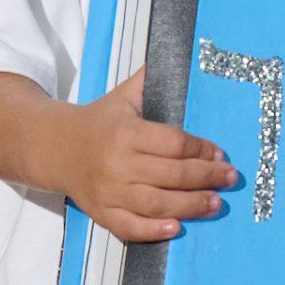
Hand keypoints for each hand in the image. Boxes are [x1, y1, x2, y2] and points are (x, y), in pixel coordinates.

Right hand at [64, 69, 237, 242]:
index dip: (201, 149)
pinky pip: (129, 228)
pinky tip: (177, 228)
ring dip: (191, 206)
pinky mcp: (101, 213)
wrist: (54, 147)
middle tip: (230, 179)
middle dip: (206, 178)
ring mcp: (108, 192)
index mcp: (125, 132)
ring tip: (215, 203)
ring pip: (156, 204)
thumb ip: (152, 78)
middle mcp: (116, 164)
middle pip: (171, 175)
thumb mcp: (125, 94)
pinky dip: (154, 231)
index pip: (172, 143)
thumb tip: (186, 53)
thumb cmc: (99, 120)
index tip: (220, 153)